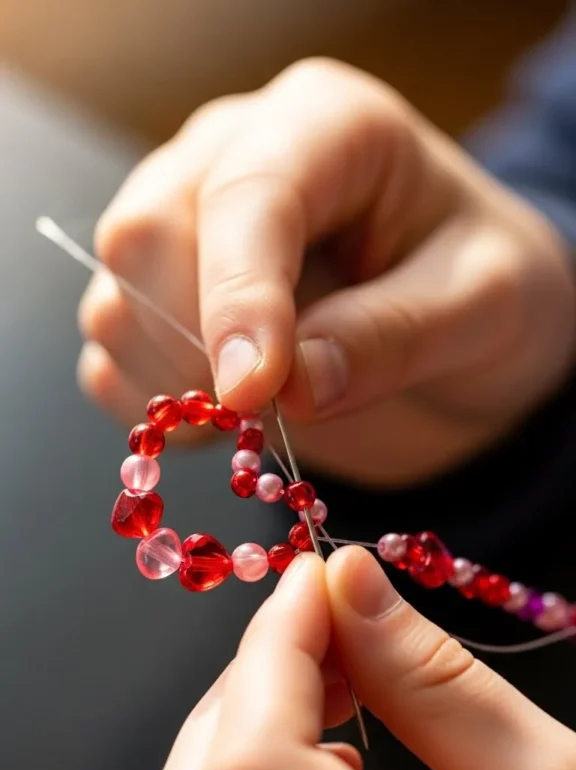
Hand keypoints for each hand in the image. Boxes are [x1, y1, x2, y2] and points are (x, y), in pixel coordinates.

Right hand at [78, 60, 574, 484]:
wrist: (465, 325)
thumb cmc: (486, 287)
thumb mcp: (484, 304)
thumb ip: (394, 336)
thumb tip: (293, 387)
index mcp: (324, 125)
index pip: (244, 195)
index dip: (238, 296)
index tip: (255, 392)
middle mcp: (233, 158)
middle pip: (143, 235)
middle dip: (194, 343)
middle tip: (266, 409)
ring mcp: (187, 229)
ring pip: (115, 300)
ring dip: (171, 383)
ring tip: (258, 415)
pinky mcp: (165, 299)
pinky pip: (112, 357)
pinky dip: (153, 408)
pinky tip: (222, 422)